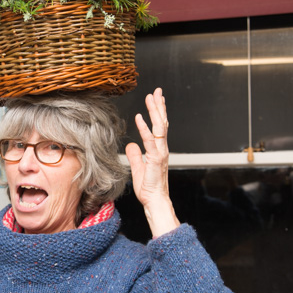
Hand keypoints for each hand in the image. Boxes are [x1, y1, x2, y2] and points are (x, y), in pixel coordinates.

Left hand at [125, 87, 179, 236]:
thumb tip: (131, 144)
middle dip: (159, 106)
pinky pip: (150, 141)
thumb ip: (135, 156)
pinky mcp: (156, 159)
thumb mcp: (138, 169)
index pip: (159, 127)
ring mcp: (160, 153)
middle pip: (162, 123)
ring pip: (160, 127)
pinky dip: (145, 128)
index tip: (155, 99)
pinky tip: (140, 117)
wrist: (155, 201)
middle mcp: (161, 149)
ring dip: (155, 111)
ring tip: (152, 97)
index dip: (157, 112)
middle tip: (156, 91)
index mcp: (158, 150)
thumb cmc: (149, 189)